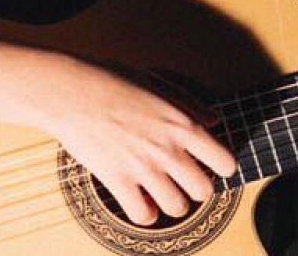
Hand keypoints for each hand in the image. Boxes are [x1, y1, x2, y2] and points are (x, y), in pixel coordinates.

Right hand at [38, 58, 237, 225]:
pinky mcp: (117, 181)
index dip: (222, 167)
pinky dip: (145, 213)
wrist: (73, 91)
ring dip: (173, 203)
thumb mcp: (161, 84)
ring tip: (163, 191)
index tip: (211, 165)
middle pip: (204, 191)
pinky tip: (141, 199)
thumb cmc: (115, 80)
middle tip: (185, 180)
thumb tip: (214, 120)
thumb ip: (191, 104)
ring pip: (178, 208)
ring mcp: (143, 167)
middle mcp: (168, 149)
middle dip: (198, 188)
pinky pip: (143, 216)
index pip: (225, 162)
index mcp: (184, 124)